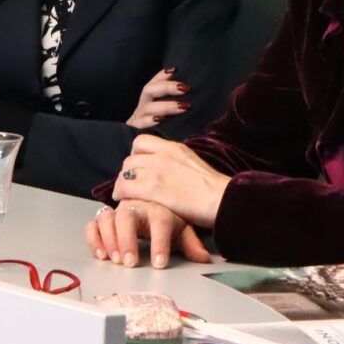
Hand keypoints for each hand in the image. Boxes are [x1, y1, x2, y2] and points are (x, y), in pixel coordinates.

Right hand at [86, 200, 211, 268]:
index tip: (159, 264)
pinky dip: (94, 238)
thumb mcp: (181, 230)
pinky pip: (93, 224)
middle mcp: (136, 207)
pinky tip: (101, 254)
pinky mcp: (105, 219)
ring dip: (109, 239)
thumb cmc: (166, 219)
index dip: (160, 243)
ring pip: (107, 218)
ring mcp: (118, 211)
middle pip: (127, 217)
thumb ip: (190, 243)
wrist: (152, 203)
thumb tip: (203, 258)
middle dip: (126, 240)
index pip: (160, 222)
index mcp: (159, 209)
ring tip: (114, 259)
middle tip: (130, 262)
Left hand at [111, 134, 229, 229]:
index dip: (135, 155)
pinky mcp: (151, 189)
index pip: (141, 142)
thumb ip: (177, 163)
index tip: (139, 168)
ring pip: (125, 172)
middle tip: (132, 185)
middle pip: (130, 158)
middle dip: (128, 172)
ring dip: (122, 183)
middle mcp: (162, 155)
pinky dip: (120, 194)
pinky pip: (124, 187)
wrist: (222, 199)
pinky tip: (123, 201)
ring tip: (126, 195)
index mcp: (174, 147)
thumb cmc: (214, 189)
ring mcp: (155, 171)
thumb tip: (169, 170)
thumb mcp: (194, 164)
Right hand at [125, 67, 190, 129]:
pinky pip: (140, 124)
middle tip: (185, 88)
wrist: (145, 155)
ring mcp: (137, 120)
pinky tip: (159, 120)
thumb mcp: (171, 119)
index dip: (162, 75)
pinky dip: (149, 120)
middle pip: (149, 90)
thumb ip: (179, 108)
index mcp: (149, 102)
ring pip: (147, 107)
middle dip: (167, 87)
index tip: (175, 69)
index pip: (154, 84)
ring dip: (165, 105)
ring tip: (182, 107)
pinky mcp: (134, 132)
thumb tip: (194, 101)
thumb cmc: (164, 135)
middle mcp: (141, 108)